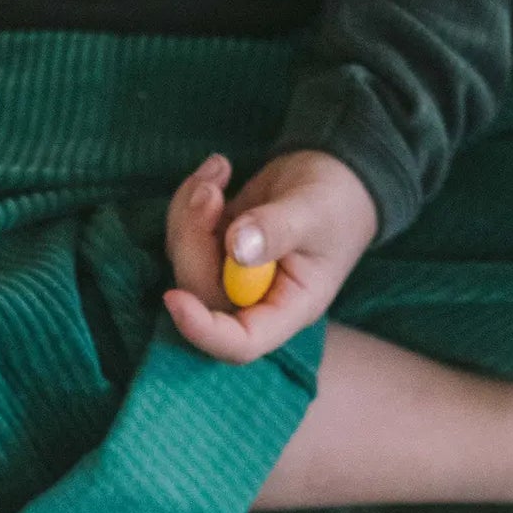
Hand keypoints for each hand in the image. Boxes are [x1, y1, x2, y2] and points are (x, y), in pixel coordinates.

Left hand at [164, 149, 377, 363]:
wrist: (336, 174)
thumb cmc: (337, 201)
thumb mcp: (315, 211)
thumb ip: (277, 230)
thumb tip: (236, 246)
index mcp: (285, 310)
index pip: (239, 342)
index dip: (202, 330)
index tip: (174, 297)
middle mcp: (253, 302)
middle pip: (200, 295)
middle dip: (193, 239)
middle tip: (210, 192)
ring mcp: (229, 276)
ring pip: (184, 261)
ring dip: (188, 213)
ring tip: (219, 171)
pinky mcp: (214, 249)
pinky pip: (183, 234)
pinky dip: (189, 200)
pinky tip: (220, 170)